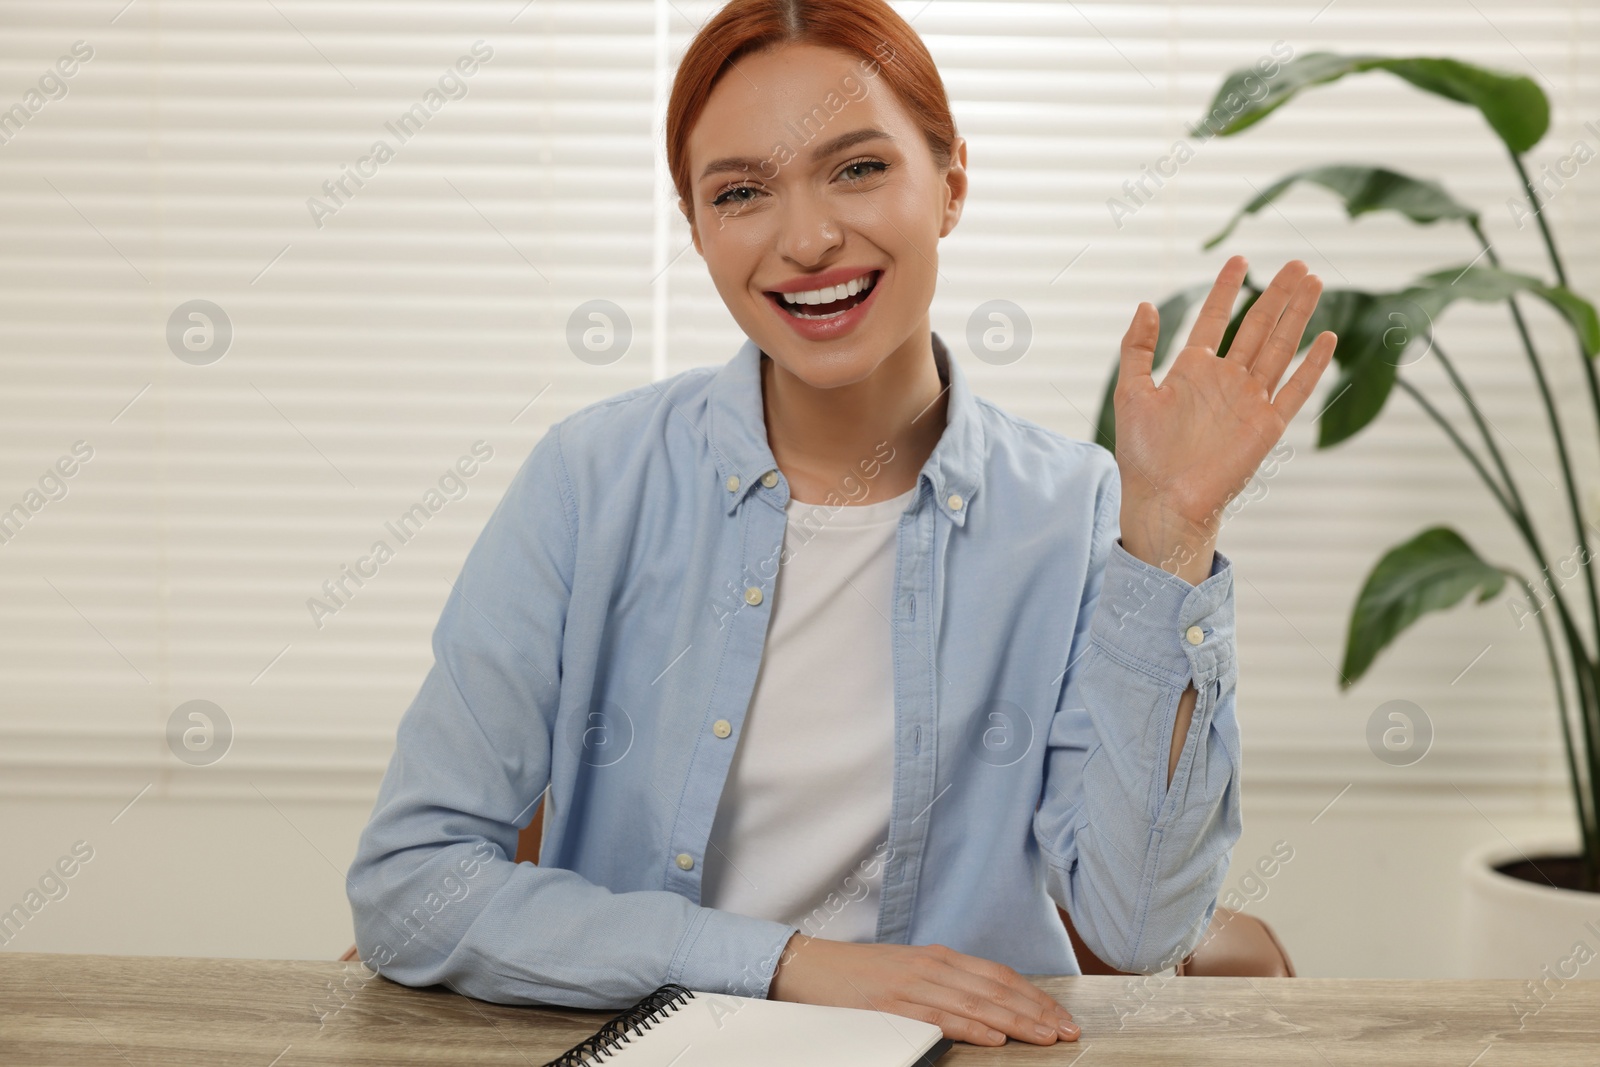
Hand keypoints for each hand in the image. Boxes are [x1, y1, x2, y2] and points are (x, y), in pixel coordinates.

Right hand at [767, 933, 1078, 1045]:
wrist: (808, 966)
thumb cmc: (858, 976)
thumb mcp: (909, 974)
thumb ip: (945, 985)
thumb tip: (986, 1008)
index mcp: (939, 957)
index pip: (999, 976)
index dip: (1034, 996)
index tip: (1060, 1016)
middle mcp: (933, 965)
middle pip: (997, 988)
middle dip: (1037, 1011)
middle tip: (1068, 1031)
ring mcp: (913, 983)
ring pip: (977, 1003)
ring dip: (1016, 1022)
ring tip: (1045, 1037)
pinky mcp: (893, 1003)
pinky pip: (940, 1016)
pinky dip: (972, 1027)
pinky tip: (995, 1037)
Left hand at [1114, 256, 1335, 579]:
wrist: (1163, 499)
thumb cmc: (1142, 453)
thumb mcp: (1131, 392)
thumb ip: (1137, 349)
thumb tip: (1145, 305)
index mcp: (1192, 370)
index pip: (1215, 319)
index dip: (1226, 289)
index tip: (1238, 259)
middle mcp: (1225, 380)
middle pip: (1257, 326)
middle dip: (1275, 294)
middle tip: (1295, 262)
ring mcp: (1249, 400)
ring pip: (1279, 348)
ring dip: (1296, 316)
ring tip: (1312, 282)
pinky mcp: (1267, 425)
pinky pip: (1294, 390)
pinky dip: (1312, 366)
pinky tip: (1326, 338)